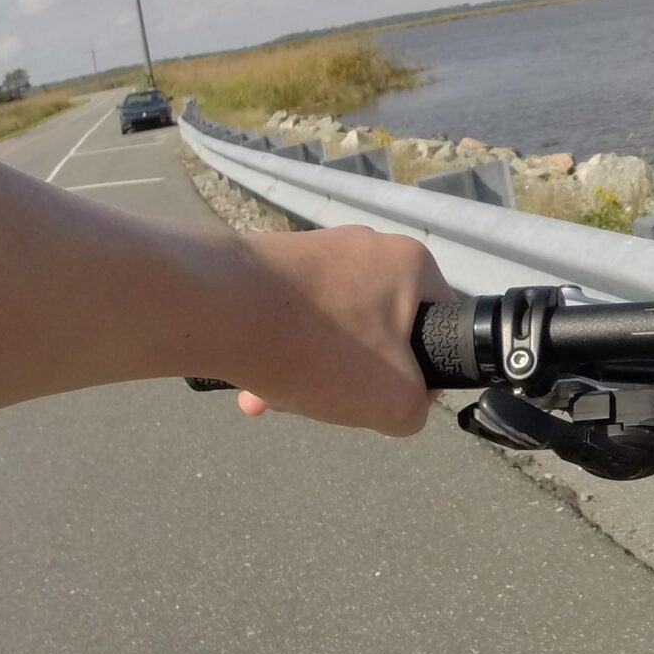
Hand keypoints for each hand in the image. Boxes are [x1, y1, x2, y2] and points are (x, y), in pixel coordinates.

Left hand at [228, 226, 456, 435]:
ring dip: (310, 367)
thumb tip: (402, 402)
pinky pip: (290, 315)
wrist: (213, 307)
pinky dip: (279, 349)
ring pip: (330, 326)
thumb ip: (417, 409)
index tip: (387, 396)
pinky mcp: (268, 259)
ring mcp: (315, 248)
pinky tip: (252, 380)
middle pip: (379, 329)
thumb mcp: (394, 402)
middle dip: (352, 375)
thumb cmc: (322, 348)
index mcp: (412, 263)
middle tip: (327, 401)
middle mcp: (367, 244)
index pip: (441, 324)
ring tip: (276, 396)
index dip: (421, 372)